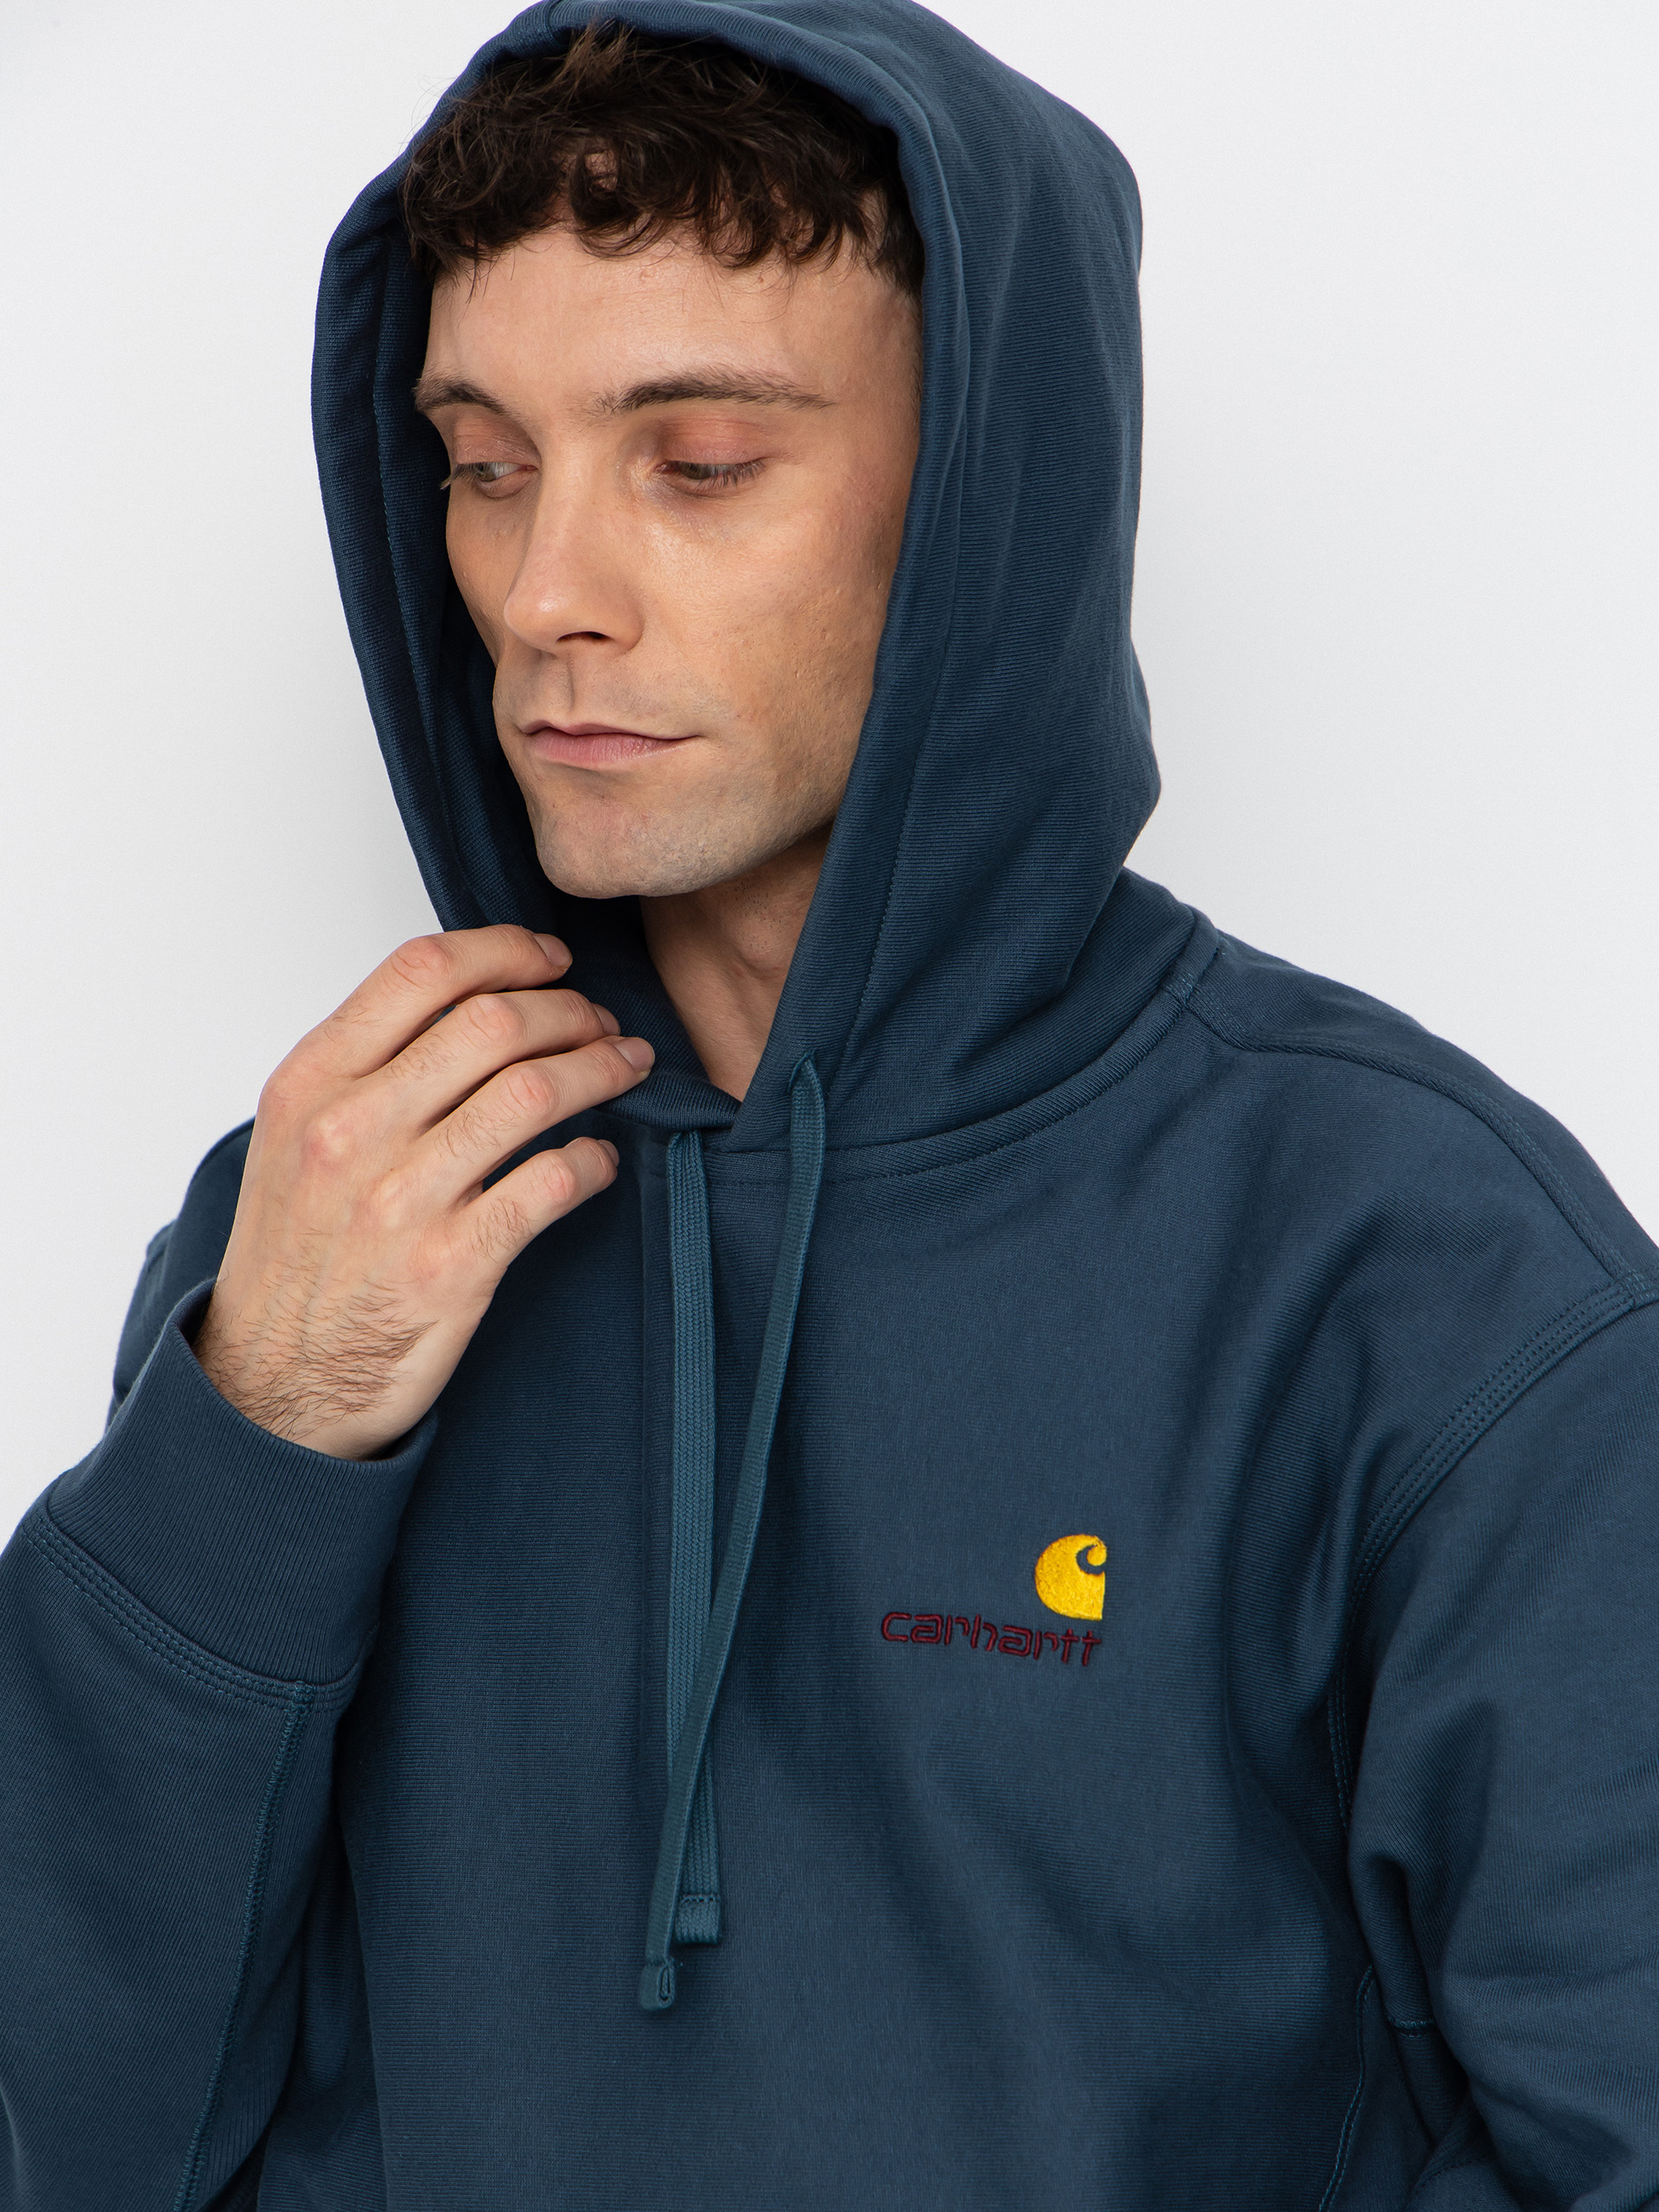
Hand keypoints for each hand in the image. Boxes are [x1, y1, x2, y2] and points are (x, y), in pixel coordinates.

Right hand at [193, 925, 652, 1458]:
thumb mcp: (295, 1136)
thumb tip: (471, 999)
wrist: (270, 1383)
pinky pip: (550, 1184)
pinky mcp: (451, 1265)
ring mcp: (401, 1199)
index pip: (422, 970)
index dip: (505, 951)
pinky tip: (599, 1159)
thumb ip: (367, 1064)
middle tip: (601, 1022)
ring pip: (532, 1092)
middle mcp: (351, 1130)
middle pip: (492, 1023)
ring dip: (599, 1068)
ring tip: (626, 1068)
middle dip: (570, 1010)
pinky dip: (593, 1160)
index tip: (551, 960)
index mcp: (311, 1082)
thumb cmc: (296, 1252)